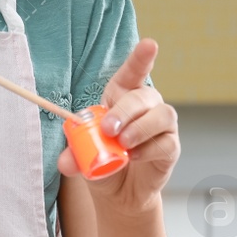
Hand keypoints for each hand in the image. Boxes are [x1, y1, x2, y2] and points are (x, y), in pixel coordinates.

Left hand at [58, 38, 178, 214]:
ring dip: (140, 128)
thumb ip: (74, 153)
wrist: (119, 191)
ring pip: (162, 115)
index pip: (134, 72)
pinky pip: (166, 142)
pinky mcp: (171, 147)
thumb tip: (65, 160)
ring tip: (123, 144)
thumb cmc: (102, 161)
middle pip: (143, 96)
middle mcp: (146, 106)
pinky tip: (134, 157)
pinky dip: (149, 149)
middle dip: (125, 111)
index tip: (149, 45)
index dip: (141, 58)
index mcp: (122, 97)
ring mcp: (161, 126)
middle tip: (108, 129)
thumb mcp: (82, 155)